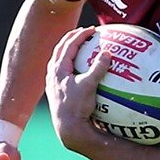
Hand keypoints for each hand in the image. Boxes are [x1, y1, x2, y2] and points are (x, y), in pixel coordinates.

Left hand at [45, 27, 106, 149]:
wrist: (68, 128)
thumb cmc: (77, 108)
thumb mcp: (89, 86)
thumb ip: (98, 68)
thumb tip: (107, 53)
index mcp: (58, 69)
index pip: (68, 45)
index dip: (80, 35)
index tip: (92, 30)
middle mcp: (52, 74)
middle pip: (60, 49)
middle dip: (72, 39)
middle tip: (84, 33)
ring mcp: (53, 83)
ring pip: (58, 60)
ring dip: (68, 51)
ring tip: (79, 47)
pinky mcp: (56, 92)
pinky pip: (62, 73)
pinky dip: (70, 65)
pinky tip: (79, 70)